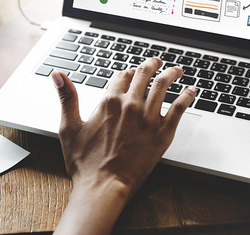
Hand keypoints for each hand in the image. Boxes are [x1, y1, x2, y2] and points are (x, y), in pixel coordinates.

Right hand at [52, 57, 195, 234]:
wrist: (103, 186)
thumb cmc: (84, 163)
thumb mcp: (69, 127)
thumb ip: (66, 97)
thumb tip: (57, 74)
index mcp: (108, 102)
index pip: (122, 75)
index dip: (127, 72)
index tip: (131, 72)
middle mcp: (130, 105)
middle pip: (144, 75)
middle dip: (152, 65)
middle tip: (157, 62)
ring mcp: (148, 118)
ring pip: (163, 86)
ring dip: (171, 73)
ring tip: (177, 70)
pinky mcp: (162, 133)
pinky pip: (179, 108)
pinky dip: (187, 96)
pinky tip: (192, 91)